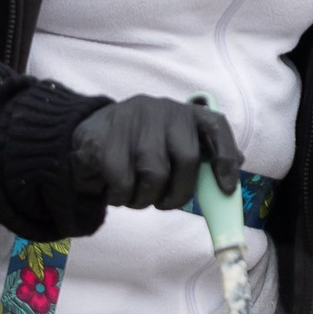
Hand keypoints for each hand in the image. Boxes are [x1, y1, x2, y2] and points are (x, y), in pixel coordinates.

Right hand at [69, 95, 240, 211]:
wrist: (86, 139)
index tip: (226, 188)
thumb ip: (198, 158)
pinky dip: (120, 197)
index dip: (225, 157)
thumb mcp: (169, 146)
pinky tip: (114, 190)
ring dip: (145, 198)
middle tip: (164, 203)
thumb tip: (226, 183)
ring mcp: (133, 121)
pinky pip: (123, 182)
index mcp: (184, 113)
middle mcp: (162, 110)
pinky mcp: (104, 139)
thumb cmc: (137, 149)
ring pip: (156, 174)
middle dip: (179, 192)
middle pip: (188, 158)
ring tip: (134, 194)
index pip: (216, 127)